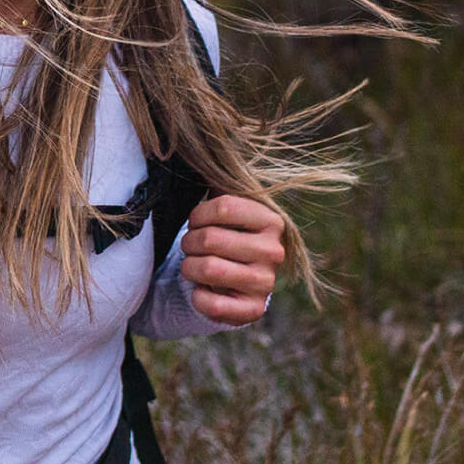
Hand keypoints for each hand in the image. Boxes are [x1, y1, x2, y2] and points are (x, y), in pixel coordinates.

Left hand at [180, 195, 287, 324]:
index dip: (199, 215)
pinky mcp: (254, 310)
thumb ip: (219, 183)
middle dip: (189, 243)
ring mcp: (265, 282)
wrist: (230, 281)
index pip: (224, 206)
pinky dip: (197, 296)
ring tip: (193, 266)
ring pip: (208, 268)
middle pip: (210, 238)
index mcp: (270, 221)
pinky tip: (201, 291)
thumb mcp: (226, 210)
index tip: (196, 222)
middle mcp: (274, 251)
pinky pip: (212, 303)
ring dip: (189, 267)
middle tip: (191, 247)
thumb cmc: (223, 237)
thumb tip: (206, 153)